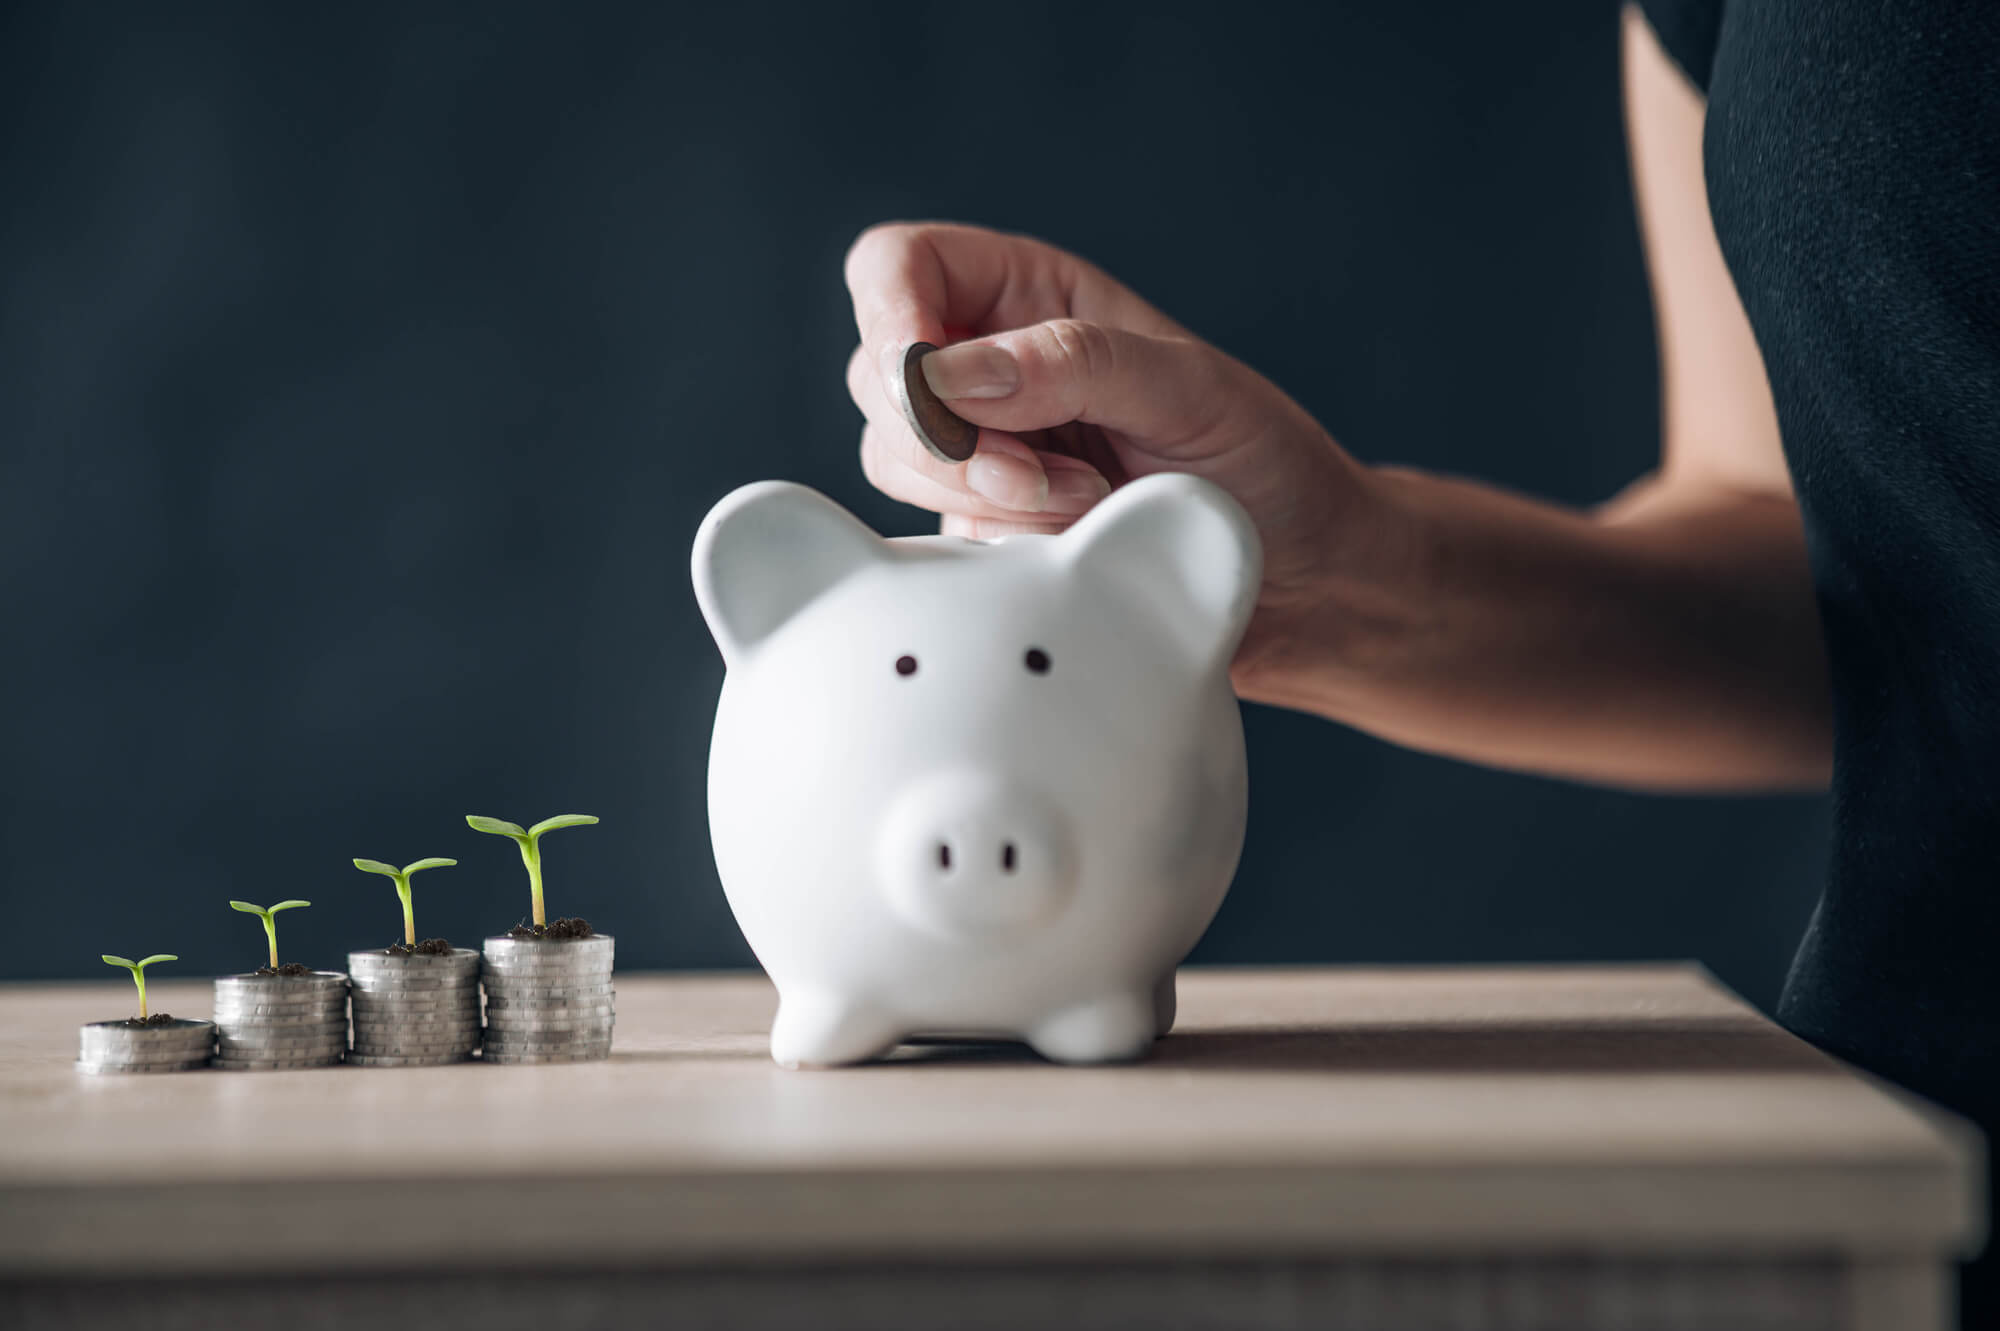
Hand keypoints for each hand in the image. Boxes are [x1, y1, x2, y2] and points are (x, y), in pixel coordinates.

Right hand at [843, 222, 1380, 689]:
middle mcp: (989, 367)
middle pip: (876, 376)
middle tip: (1059, 481)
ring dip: (980, 500)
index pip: (897, 265)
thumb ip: (1075, 363)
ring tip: (1090, 509)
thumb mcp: (1189, 389)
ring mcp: (978, 456)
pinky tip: (1069, 555)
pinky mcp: (983, 536)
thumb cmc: (1264, 463)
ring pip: (893, 464)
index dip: (888, 318)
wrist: (1301, 580)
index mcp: (1032, 294)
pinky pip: (933, 543)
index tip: (927, 388)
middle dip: (950, 439)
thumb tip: (946, 377)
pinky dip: (992, 552)